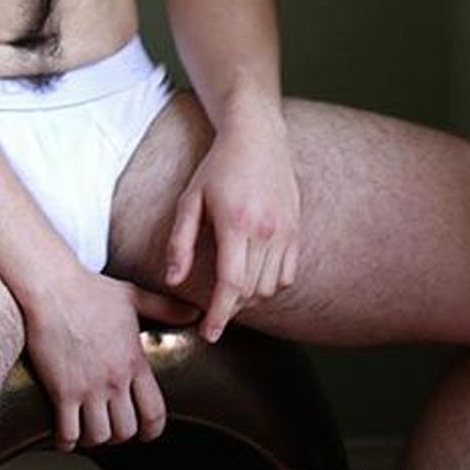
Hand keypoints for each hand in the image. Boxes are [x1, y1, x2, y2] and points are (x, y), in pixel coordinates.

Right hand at [23, 268, 198, 450]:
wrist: (51, 286)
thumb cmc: (88, 289)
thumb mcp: (132, 296)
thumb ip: (165, 308)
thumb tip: (194, 312)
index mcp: (134, 360)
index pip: (154, 413)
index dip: (152, 430)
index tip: (144, 431)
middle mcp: (114, 378)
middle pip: (126, 430)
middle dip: (120, 433)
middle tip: (111, 425)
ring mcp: (88, 386)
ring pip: (99, 436)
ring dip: (94, 437)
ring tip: (88, 428)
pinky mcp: (62, 390)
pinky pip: (68, 433)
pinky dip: (67, 441)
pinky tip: (65, 434)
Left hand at [165, 98, 299, 342]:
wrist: (257, 136)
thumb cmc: (219, 166)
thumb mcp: (191, 199)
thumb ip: (180, 242)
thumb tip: (172, 280)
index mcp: (236, 223)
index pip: (231, 284)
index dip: (220, 315)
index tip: (210, 333)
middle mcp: (266, 230)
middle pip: (250, 291)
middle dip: (230, 307)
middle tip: (213, 308)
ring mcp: (286, 231)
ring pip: (270, 287)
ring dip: (249, 298)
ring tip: (231, 289)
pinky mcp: (297, 230)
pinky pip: (287, 275)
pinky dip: (270, 285)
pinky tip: (253, 275)